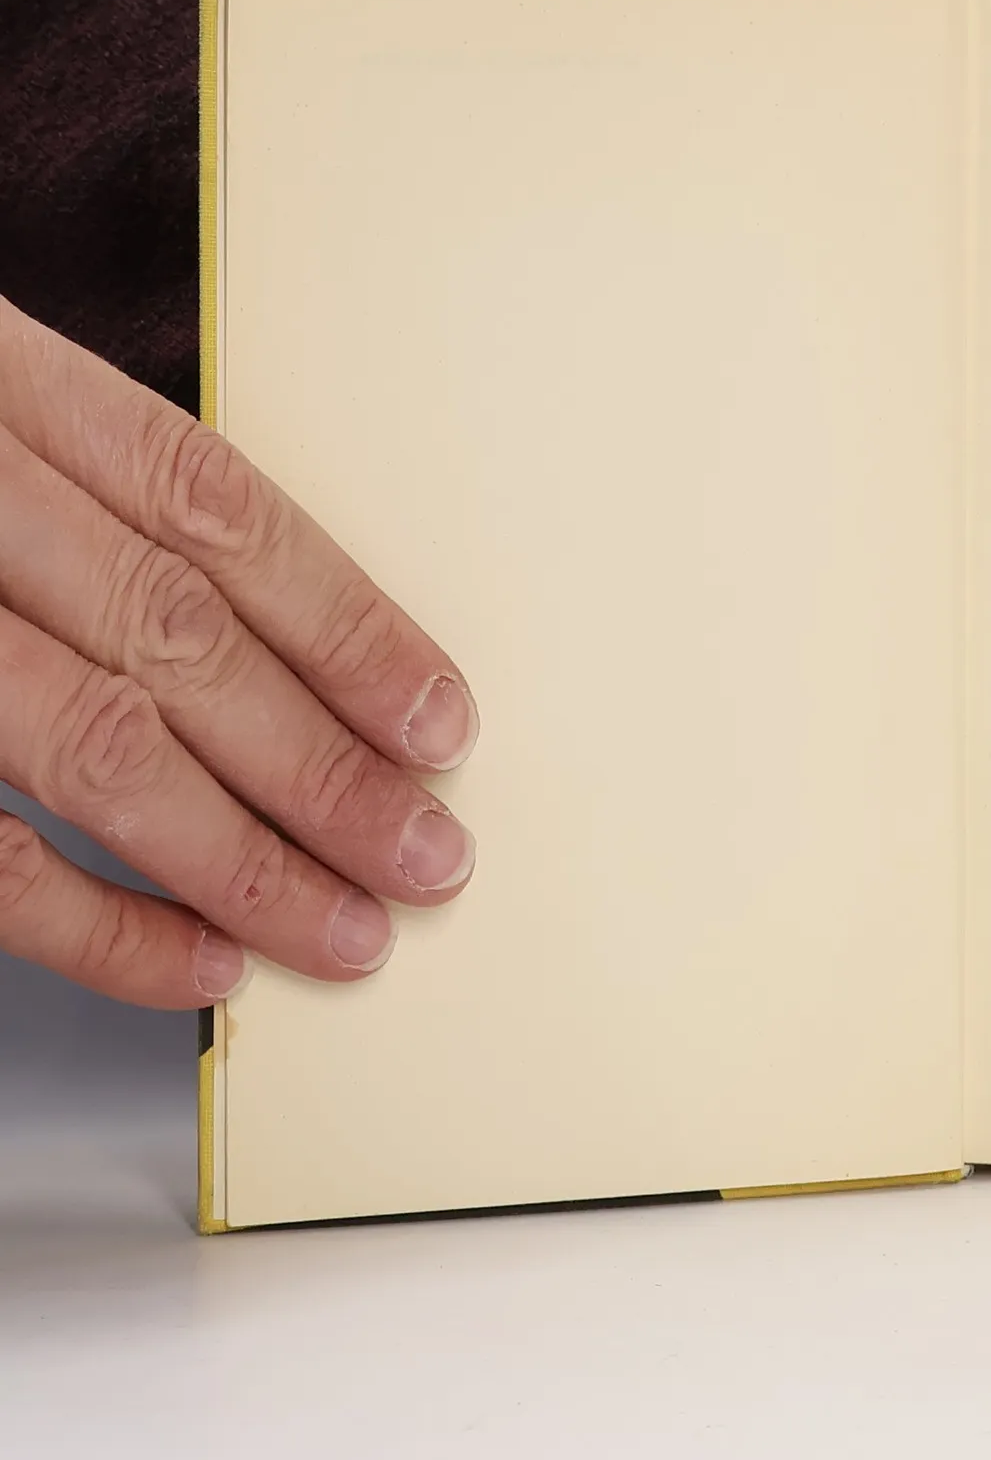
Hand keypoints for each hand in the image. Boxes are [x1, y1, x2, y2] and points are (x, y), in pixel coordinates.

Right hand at [0, 299, 477, 1007]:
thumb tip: (278, 643)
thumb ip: (78, 494)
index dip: (347, 617)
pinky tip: (197, 964)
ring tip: (353, 928)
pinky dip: (98, 923)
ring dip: (243, 855)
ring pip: (94, 743)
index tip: (442, 716)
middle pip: (179, 634)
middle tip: (432, 854)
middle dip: (325, 762)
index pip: (215, 505)